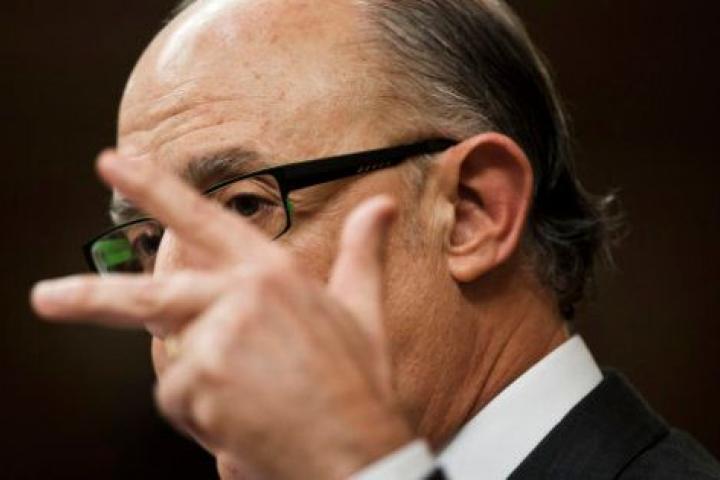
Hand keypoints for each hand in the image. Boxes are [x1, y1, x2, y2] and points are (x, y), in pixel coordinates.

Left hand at [31, 152, 413, 478]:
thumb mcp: (363, 309)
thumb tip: (381, 205)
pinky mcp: (197, 388)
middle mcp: (237, 299)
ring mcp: (213, 343)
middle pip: (147, 297)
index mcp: (272, 273)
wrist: (357, 452)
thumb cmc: (358, 382)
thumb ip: (361, 251)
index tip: (114, 163)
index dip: (154, 189)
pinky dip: (204, 416)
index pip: (202, 220)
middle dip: (88, 298)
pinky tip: (244, 419)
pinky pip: (179, 403)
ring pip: (175, 365)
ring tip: (255, 398)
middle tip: (47, 299)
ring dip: (203, 387)